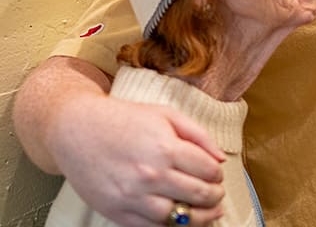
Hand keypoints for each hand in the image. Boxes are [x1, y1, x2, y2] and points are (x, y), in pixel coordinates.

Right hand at [52, 95, 225, 226]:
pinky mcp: (116, 212)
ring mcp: (133, 197)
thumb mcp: (166, 114)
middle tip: (217, 195)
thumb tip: (220, 157)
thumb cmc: (123, 119)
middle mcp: (151, 175)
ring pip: (177, 219)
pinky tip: (178, 220)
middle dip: (214, 197)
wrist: (78, 130)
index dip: (218, 174)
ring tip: (207, 212)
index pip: (207, 169)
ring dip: (198, 218)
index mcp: (166, 147)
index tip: (218, 175)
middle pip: (196, 195)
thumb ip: (198, 135)